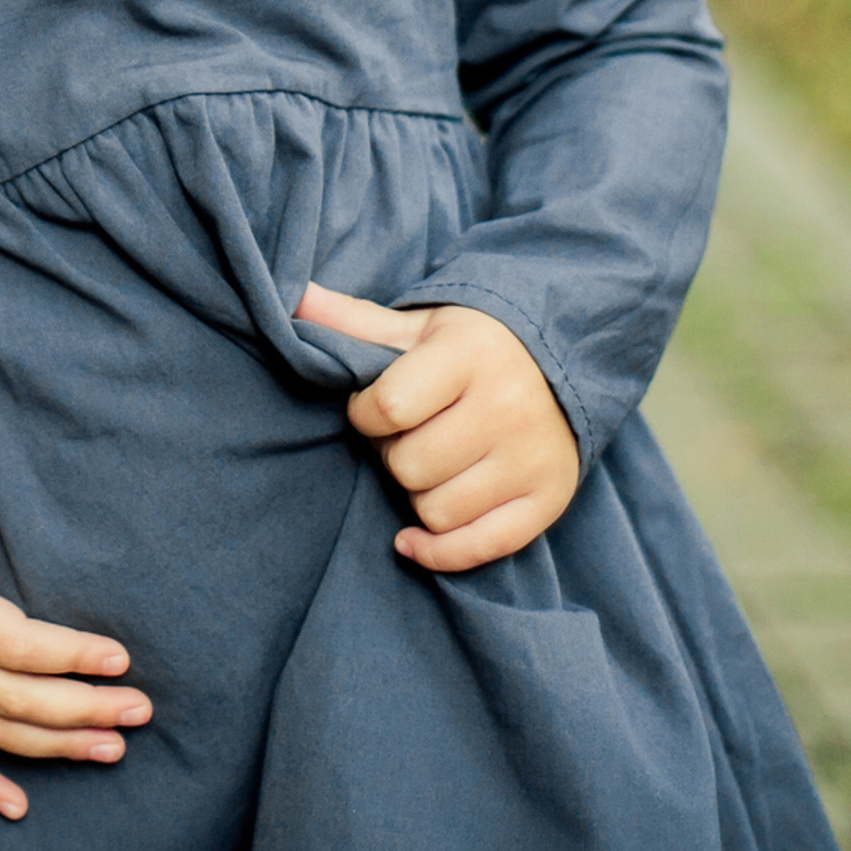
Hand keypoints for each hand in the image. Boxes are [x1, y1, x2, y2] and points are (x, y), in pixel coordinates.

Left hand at [296, 288, 579, 572]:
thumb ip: (352, 321)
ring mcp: (530, 458)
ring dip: (418, 494)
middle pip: (410, 466)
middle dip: (392, 455)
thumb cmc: (469, 347)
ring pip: (437, 510)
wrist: (559, 363)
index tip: (372, 406)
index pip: (390, 407)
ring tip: (429, 463)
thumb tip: (291, 298)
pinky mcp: (548, 500)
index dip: (364, 413)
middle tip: (406, 436)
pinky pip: (481, 547)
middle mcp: (506, 407)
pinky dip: (439, 552)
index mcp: (468, 355)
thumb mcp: (415, 327)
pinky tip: (413, 538)